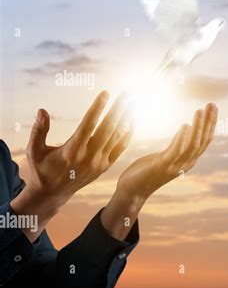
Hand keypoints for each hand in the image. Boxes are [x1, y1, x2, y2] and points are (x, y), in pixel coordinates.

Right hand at [11, 91, 134, 239]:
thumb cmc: (41, 169)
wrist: (52, 194)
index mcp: (72, 150)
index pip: (88, 124)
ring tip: (132, 102)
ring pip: (116, 136)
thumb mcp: (34, 151)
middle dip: (118, 108)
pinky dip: (127, 133)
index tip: (106, 92)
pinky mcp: (105, 166)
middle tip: (127, 92)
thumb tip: (42, 110)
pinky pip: (120, 147)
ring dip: (125, 118)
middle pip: (108, 128)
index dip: (98, 108)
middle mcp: (88, 156)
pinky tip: (132, 120)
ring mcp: (99, 162)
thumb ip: (38, 131)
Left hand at [100, 103, 217, 239]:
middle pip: (203, 141)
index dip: (210, 124)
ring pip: (192, 145)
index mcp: (187, 160)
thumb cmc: (146, 171)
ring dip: (198, 127)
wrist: (132, 190)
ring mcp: (175, 166)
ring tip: (200, 111)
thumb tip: (187, 128)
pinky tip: (184, 126)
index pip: (205, 140)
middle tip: (212, 104)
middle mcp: (186, 163)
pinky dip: (181, 138)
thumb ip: (178, 145)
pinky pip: (176, 151)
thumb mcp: (166, 156)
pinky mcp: (162, 166)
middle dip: (209, 122)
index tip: (212, 107)